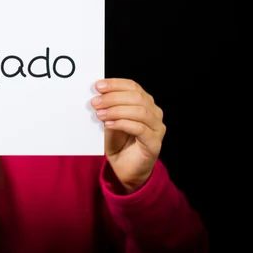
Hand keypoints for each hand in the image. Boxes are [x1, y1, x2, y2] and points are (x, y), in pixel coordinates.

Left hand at [91, 78, 165, 192]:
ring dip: (116, 110)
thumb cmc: (118, 142)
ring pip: (140, 111)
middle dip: (113, 97)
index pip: (133, 86)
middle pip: (137, 97)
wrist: (124, 168)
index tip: (98, 86)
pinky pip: (140, 128)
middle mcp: (154, 113)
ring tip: (100, 114)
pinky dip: (122, 124)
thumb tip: (96, 96)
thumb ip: (107, 108)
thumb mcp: (109, 120)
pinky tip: (109, 124)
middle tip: (95, 102)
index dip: (115, 84)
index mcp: (144, 103)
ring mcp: (157, 128)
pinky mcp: (154, 143)